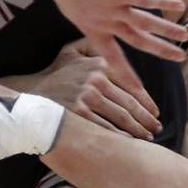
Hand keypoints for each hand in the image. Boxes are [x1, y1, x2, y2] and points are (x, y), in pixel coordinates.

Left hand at [37, 0, 187, 90]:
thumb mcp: (74, 9)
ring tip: (185, 34)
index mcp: (93, 30)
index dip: (127, 74)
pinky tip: (179, 4)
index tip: (139, 90)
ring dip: (167, 29)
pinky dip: (163, 1)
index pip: (113, 57)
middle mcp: (105, 23)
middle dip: (161, 51)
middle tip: (180, 57)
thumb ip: (90, 16)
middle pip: (138, 41)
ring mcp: (113, 8)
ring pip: (146, 23)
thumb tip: (99, 15)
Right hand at [41, 40, 161, 138]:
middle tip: (156, 127)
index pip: (131, 84)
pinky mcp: (80, 113)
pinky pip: (106, 127)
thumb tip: (112, 45)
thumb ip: (93, 46)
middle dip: (146, 118)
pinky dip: (121, 136)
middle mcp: (96, 79)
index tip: (155, 111)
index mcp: (100, 63)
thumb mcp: (72, 51)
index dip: (146, 100)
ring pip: (121, 116)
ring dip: (138, 129)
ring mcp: (88, 96)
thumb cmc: (55, 72)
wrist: (32, 91)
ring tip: (147, 136)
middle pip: (129, 102)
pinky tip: (129, 142)